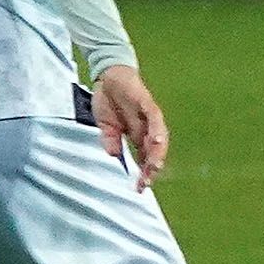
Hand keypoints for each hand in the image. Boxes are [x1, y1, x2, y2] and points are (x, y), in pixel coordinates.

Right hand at [91, 65, 169, 189]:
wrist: (107, 76)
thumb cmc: (108, 100)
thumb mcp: (104, 126)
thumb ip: (110, 140)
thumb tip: (114, 155)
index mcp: (137, 136)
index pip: (144, 158)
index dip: (143, 172)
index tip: (138, 187)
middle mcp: (146, 128)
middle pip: (154, 152)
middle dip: (151, 168)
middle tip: (145, 182)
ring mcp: (149, 117)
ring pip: (158, 138)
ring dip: (157, 154)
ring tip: (154, 168)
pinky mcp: (147, 104)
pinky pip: (155, 119)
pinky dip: (156, 130)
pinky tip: (156, 140)